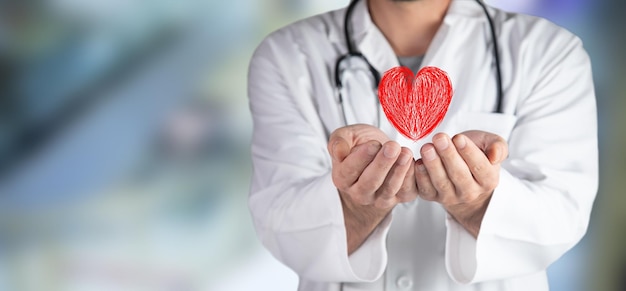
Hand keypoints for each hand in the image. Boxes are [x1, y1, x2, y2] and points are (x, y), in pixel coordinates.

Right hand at [328, 124, 416, 252]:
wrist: (377, 153)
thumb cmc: (359, 144)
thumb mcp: (345, 136)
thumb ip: (338, 142)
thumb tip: (339, 152)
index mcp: (342, 178)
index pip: (350, 171)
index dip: (361, 158)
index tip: (373, 144)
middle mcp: (359, 193)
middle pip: (370, 183)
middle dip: (382, 164)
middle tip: (392, 147)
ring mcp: (380, 198)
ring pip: (389, 189)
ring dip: (399, 171)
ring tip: (405, 153)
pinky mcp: (399, 197)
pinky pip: (406, 192)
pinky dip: (412, 178)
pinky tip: (414, 162)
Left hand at [415, 130, 507, 236]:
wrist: (462, 173)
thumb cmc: (476, 155)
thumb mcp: (490, 145)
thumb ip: (498, 146)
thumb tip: (495, 155)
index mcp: (488, 180)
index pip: (480, 167)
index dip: (469, 153)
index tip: (458, 138)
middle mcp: (470, 192)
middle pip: (459, 175)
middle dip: (448, 156)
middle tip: (439, 138)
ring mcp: (450, 197)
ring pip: (441, 183)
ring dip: (433, 165)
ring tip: (427, 148)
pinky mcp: (432, 197)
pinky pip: (426, 189)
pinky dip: (420, 176)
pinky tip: (418, 162)